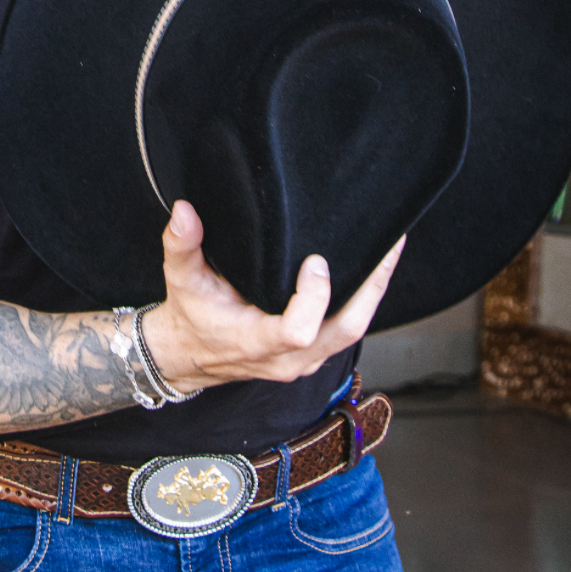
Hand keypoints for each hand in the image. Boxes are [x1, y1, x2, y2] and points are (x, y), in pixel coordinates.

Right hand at [142, 200, 403, 392]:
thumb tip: (184, 210)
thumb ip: (181, 245)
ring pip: (353, 331)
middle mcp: (288, 358)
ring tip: (390, 250)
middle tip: (387, 245)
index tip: (315, 261)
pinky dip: (362, 301)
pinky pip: (347, 331)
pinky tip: (371, 271)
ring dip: (372, 292)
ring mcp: (304, 360)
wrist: (189, 354)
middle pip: (345, 330)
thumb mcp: (180, 279)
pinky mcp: (312, 355)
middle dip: (370, 287)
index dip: (313, 298)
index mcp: (256, 342)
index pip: (297, 330)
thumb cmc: (190, 316)